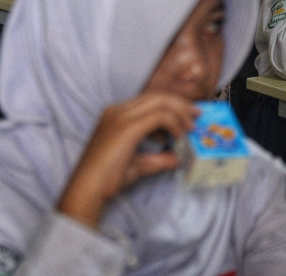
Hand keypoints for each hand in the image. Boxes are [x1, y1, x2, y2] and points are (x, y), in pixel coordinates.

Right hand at [58, 94, 198, 227]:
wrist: (88, 190)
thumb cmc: (107, 180)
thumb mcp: (139, 165)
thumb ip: (158, 159)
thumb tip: (177, 158)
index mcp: (116, 114)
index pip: (150, 100)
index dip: (172, 104)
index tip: (188, 115)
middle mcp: (117, 110)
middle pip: (157, 96)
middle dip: (180, 104)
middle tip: (196, 115)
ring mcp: (121, 116)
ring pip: (160, 101)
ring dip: (180, 112)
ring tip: (190, 127)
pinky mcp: (127, 127)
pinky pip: (160, 116)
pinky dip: (174, 123)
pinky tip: (178, 136)